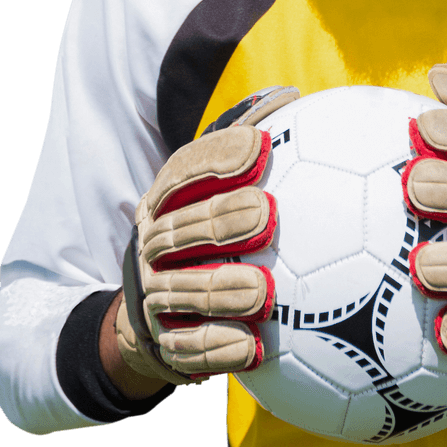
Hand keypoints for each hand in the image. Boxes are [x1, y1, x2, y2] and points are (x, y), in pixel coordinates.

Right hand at [116, 86, 298, 383]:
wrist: (157, 312)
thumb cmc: (209, 231)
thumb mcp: (218, 186)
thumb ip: (250, 141)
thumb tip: (292, 96)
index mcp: (167, 200)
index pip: (184, 171)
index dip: (218, 157)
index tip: (260, 148)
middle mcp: (153, 245)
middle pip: (181, 230)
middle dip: (220, 220)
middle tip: (265, 214)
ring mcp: (156, 295)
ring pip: (181, 290)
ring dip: (220, 289)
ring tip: (262, 291)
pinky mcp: (167, 344)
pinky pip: (189, 349)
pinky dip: (219, 349)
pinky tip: (254, 347)